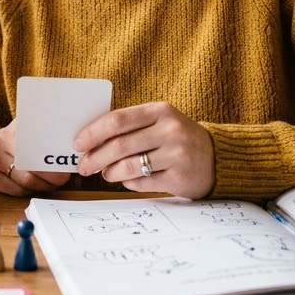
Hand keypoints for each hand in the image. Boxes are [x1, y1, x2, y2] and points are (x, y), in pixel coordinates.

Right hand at [0, 120, 70, 196]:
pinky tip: (36, 185)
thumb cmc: (28, 133)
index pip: (33, 155)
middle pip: (29, 174)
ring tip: (52, 182)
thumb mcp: (37, 126)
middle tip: (62, 179)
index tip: (65, 171)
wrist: (8, 135)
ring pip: (24, 185)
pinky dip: (29, 191)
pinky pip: (15, 192)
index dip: (51, 167)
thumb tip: (70, 151)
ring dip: (41, 187)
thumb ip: (49, 135)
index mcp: (10, 133)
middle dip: (49, 180)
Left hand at [73, 102, 214, 198]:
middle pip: (119, 145)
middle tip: (83, 166)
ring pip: (128, 166)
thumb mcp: (160, 121)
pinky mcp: (179, 178)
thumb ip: (130, 126)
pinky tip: (126, 180)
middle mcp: (170, 130)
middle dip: (95, 157)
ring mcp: (176, 154)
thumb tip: (90, 140)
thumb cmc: (178, 138)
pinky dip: (127, 183)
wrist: (217, 157)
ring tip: (105, 174)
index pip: (118, 119)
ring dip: (109, 173)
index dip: (93, 132)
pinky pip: (142, 183)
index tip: (78, 143)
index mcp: (161, 111)